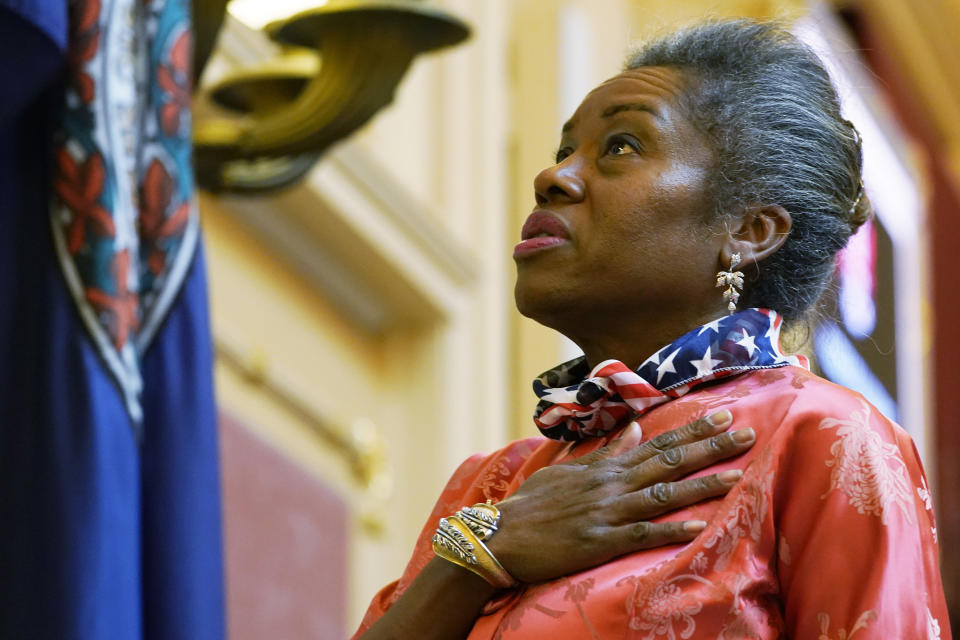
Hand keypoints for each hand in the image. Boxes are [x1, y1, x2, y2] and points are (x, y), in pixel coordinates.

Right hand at [486, 410, 753, 582]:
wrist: (501, 536)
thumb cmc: (533, 504)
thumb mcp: (568, 470)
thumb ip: (606, 451)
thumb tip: (635, 426)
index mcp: (605, 467)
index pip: (657, 442)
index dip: (693, 430)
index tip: (724, 415)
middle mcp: (612, 484)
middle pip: (668, 462)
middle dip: (710, 447)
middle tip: (746, 433)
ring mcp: (608, 513)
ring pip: (663, 495)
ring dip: (702, 485)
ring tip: (738, 477)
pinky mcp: (601, 542)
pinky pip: (643, 535)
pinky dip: (672, 531)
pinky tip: (700, 528)